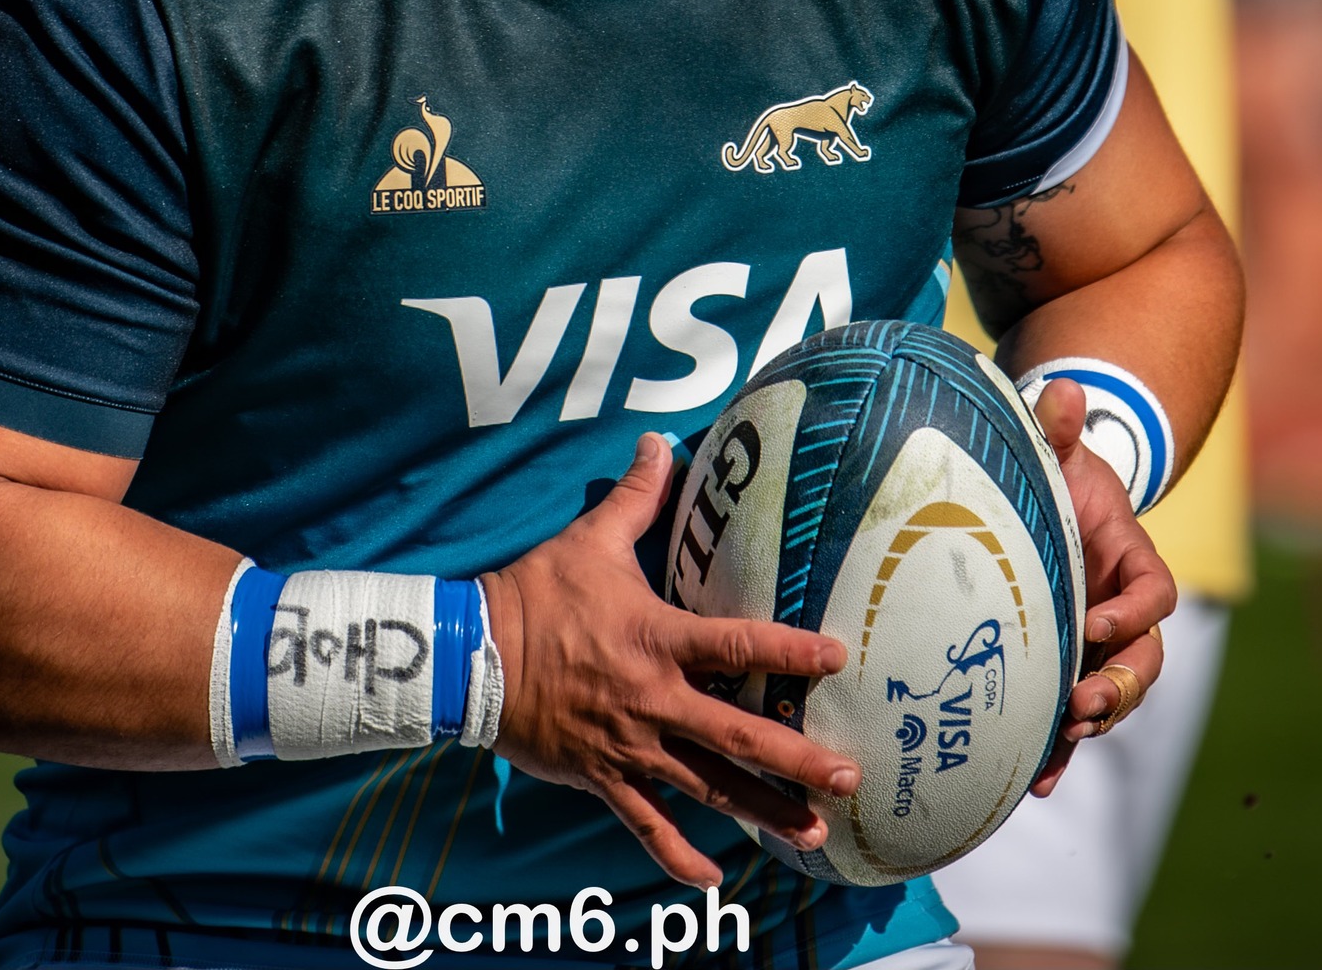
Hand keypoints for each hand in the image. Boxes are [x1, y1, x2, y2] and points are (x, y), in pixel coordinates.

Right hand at [481, 432, 858, 887]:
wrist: (473, 655)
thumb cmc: (536, 593)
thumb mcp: (589, 539)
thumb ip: (636, 497)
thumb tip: (660, 442)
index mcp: (657, 639)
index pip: (739, 645)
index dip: (790, 651)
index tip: (838, 657)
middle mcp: (654, 699)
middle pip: (739, 734)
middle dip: (797, 758)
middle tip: (847, 776)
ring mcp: (630, 746)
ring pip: (708, 788)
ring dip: (761, 812)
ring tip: (810, 834)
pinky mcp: (602, 777)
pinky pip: (647, 825)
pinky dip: (680, 856)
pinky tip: (714, 878)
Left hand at [1027, 379, 1177, 798]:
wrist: (1041, 497)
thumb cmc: (1051, 468)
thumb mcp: (1054, 447)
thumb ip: (1057, 424)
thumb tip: (1062, 389)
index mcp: (1130, 558)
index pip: (1154, 595)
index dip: (1132, 614)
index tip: (1095, 626)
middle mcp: (1123, 608)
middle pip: (1145, 661)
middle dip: (1119, 688)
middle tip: (1082, 704)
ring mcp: (1098, 642)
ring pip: (1116, 694)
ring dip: (1094, 721)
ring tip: (1062, 741)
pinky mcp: (1068, 665)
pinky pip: (1074, 716)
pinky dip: (1061, 750)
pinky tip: (1037, 783)